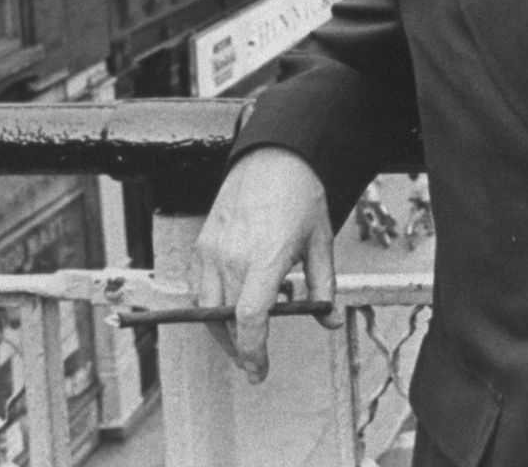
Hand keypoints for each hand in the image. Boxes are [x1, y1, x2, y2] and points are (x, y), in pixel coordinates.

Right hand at [192, 147, 340, 381]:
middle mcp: (233, 257)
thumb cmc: (300, 196)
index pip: (250, 317)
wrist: (272, 159)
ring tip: (244, 339)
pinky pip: (198, 289)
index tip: (259, 369)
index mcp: (266, 258)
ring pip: (206, 310)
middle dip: (240, 348)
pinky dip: (210, 308)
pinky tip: (230, 309)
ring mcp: (211, 252)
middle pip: (226, 321)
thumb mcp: (321, 242)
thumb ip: (323, 286)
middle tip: (255, 363)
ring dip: (223, 332)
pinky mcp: (201, 246)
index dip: (254, 350)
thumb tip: (328, 320)